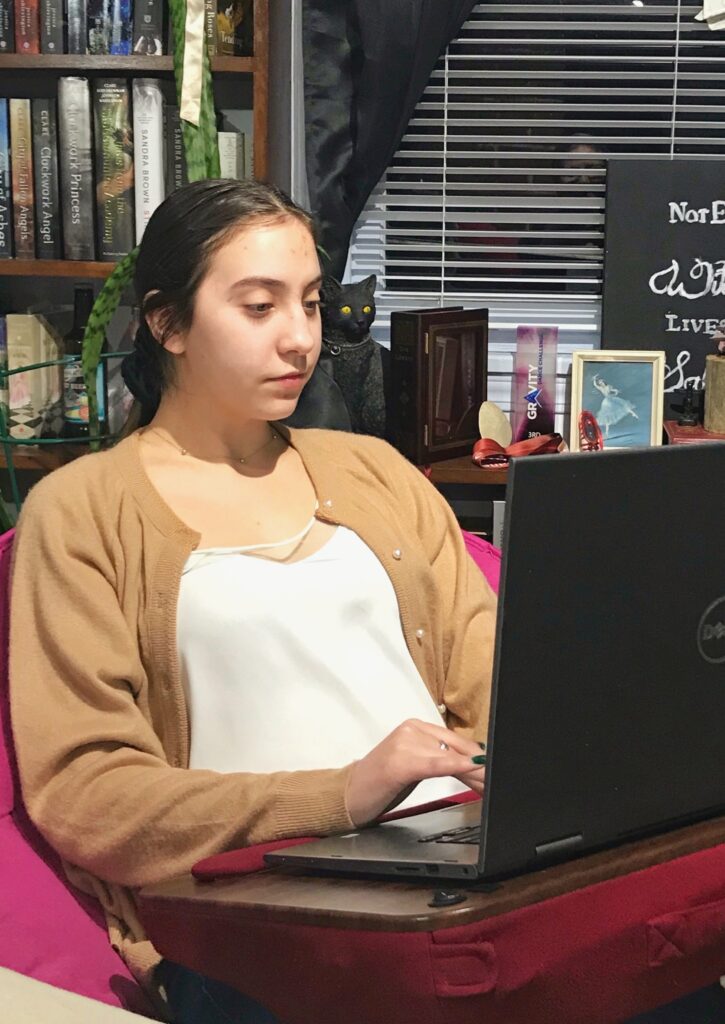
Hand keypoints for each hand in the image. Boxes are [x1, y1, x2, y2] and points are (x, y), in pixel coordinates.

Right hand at [345, 718, 484, 826]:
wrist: (349, 794)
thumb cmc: (380, 782)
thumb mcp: (413, 765)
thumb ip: (439, 760)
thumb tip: (473, 766)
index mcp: (415, 727)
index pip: (456, 740)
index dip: (478, 756)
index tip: (493, 769)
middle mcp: (411, 730)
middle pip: (456, 748)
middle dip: (479, 767)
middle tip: (495, 781)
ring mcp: (404, 743)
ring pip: (450, 757)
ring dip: (473, 774)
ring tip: (487, 786)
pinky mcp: (400, 762)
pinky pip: (435, 764)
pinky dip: (455, 766)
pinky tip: (470, 769)